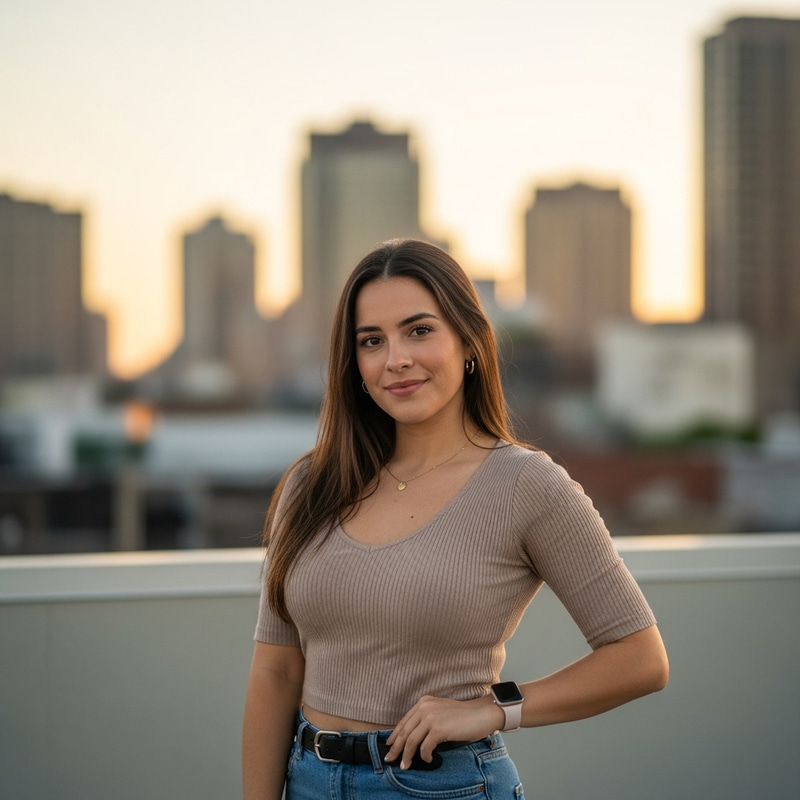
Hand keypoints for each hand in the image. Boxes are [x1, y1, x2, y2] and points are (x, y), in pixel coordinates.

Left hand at [384, 694, 503, 768]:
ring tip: (406, 765)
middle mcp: (425, 707)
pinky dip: (424, 756)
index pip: (404, 721)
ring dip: (407, 755)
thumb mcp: (440, 712)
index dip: (395, 735)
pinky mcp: (439, 729)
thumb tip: (412, 739)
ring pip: (411, 741)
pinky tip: (429, 759)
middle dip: (396, 748)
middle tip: (391, 760)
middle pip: (405, 732)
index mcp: (424, 702)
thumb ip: (426, 720)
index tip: (389, 746)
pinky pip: (425, 747)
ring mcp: (431, 717)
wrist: (482, 713)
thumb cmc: (464, 716)